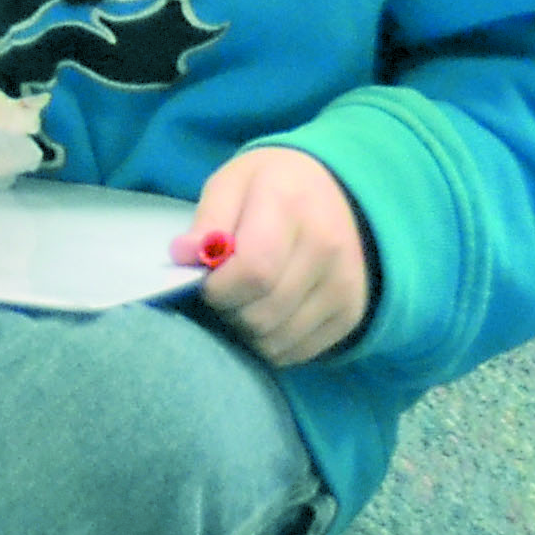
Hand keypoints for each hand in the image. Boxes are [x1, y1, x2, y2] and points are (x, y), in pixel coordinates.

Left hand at [170, 146, 369, 366]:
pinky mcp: (351, 314)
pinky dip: (272, 342)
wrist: (337, 194)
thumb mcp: (231, 182)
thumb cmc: (272, 186)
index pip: (254, 271)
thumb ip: (208, 220)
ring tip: (244, 300)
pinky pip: (298, 352)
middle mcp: (326, 248)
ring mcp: (344, 286)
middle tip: (223, 290)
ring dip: (247, 330)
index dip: (218, 288)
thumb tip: (182, 257)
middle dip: (228, 310)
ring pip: (278, 339)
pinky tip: (268, 313)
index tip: (205, 280)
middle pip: (263, 313)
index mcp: (290, 205)